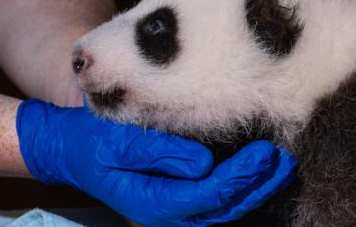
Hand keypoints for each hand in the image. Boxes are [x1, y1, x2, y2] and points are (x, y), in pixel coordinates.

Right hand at [16, 100, 296, 225]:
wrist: (71, 150)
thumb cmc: (92, 142)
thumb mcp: (117, 142)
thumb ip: (159, 151)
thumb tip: (203, 162)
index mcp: (152, 201)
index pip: (208, 193)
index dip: (240, 177)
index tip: (265, 154)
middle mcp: (166, 213)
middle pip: (223, 206)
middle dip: (257, 185)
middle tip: (284, 161)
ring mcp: (172, 210)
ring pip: (223, 208)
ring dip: (254, 189)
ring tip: (281, 166)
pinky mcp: (177, 199)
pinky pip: (214, 201)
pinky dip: (239, 188)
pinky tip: (259, 171)